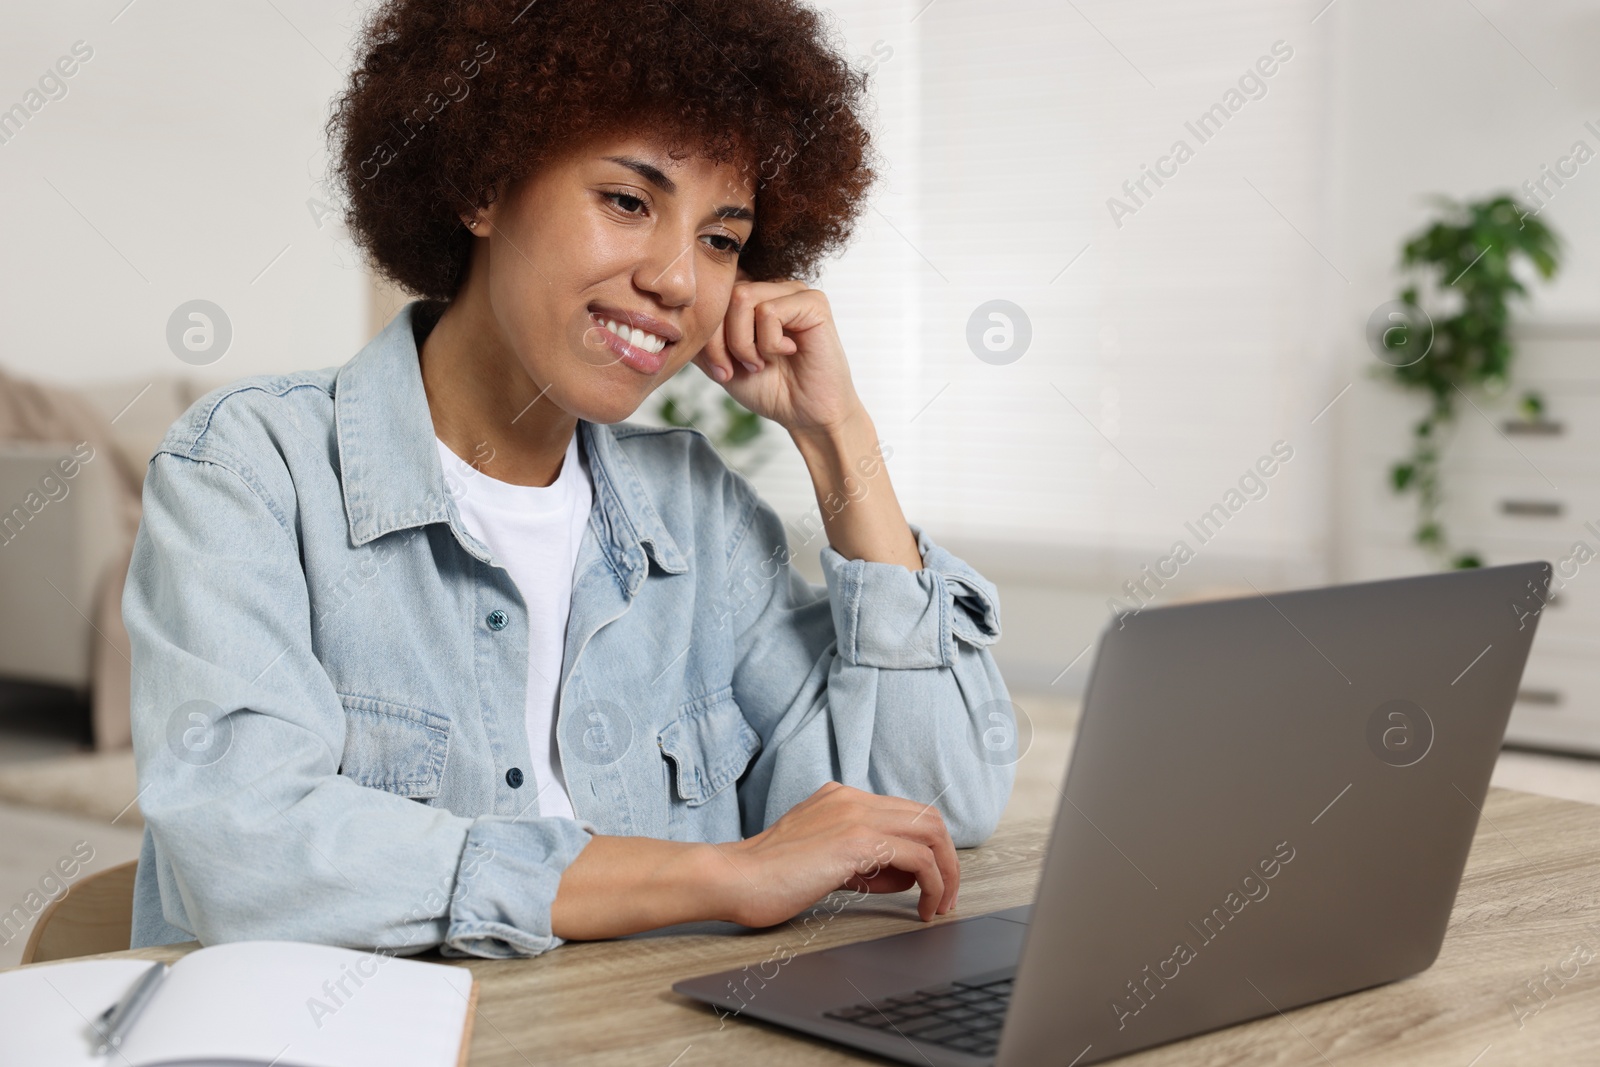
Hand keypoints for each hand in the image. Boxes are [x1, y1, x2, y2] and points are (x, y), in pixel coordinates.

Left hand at [692, 271, 863, 435]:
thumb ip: (700, 335)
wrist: (805, 414)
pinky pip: (770, 311)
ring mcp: (793, 290)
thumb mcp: (720, 361)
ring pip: (742, 297)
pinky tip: (787, 353)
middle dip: (719, 340)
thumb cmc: (769, 387)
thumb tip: (674, 316)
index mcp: (750, 296)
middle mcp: (771, 287)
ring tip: (760, 363)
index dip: (707, 332)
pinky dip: (769, 342)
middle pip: (723, 293)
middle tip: (735, 370)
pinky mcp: (813, 302)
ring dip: (743, 342)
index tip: (720, 369)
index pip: (712, 293)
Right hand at [716, 781, 959, 927]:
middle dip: (947, 858)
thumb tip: (903, 875)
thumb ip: (862, 861)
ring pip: (931, 832)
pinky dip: (933, 884)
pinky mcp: (857, 841)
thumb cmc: (768, 877)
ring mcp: (856, 815)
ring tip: (939, 904)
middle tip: (946, 895)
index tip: (930, 882)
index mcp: (842, 798)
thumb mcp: (823, 860)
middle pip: (927, 817)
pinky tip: (923, 908)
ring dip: (947, 872)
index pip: (906, 813)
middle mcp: (852, 799)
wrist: (734, 877)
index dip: (927, 848)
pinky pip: (919, 858)